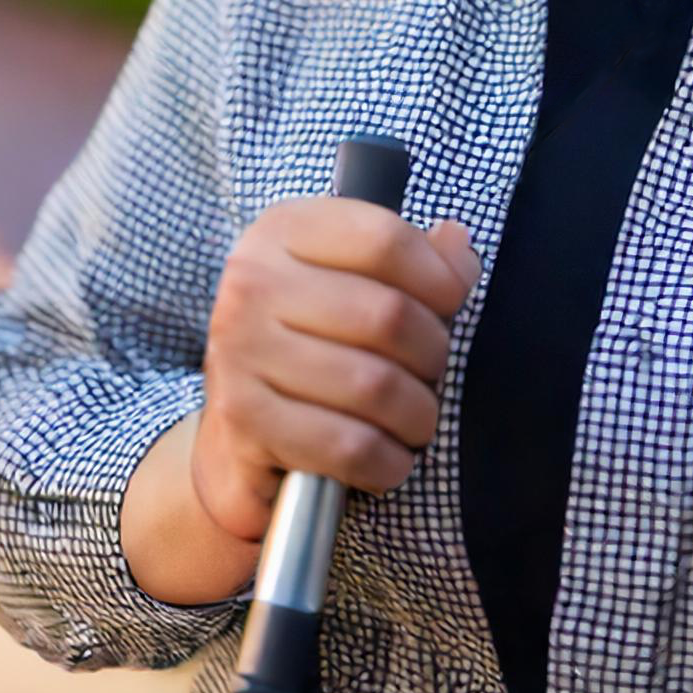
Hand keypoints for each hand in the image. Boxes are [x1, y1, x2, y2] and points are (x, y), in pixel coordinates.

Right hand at [192, 196, 481, 543]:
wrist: (235, 429)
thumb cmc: (310, 341)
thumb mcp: (353, 279)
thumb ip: (415, 258)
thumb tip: (457, 245)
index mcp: (284, 231)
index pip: (386, 242)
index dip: (439, 278)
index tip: (450, 305)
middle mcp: (253, 284)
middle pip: (388, 315)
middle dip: (433, 355)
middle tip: (432, 375)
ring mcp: (240, 350)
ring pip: (375, 386)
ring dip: (417, 415)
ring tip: (416, 420)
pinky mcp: (244, 419)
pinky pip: (349, 445)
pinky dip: (387, 461)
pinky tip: (390, 458)